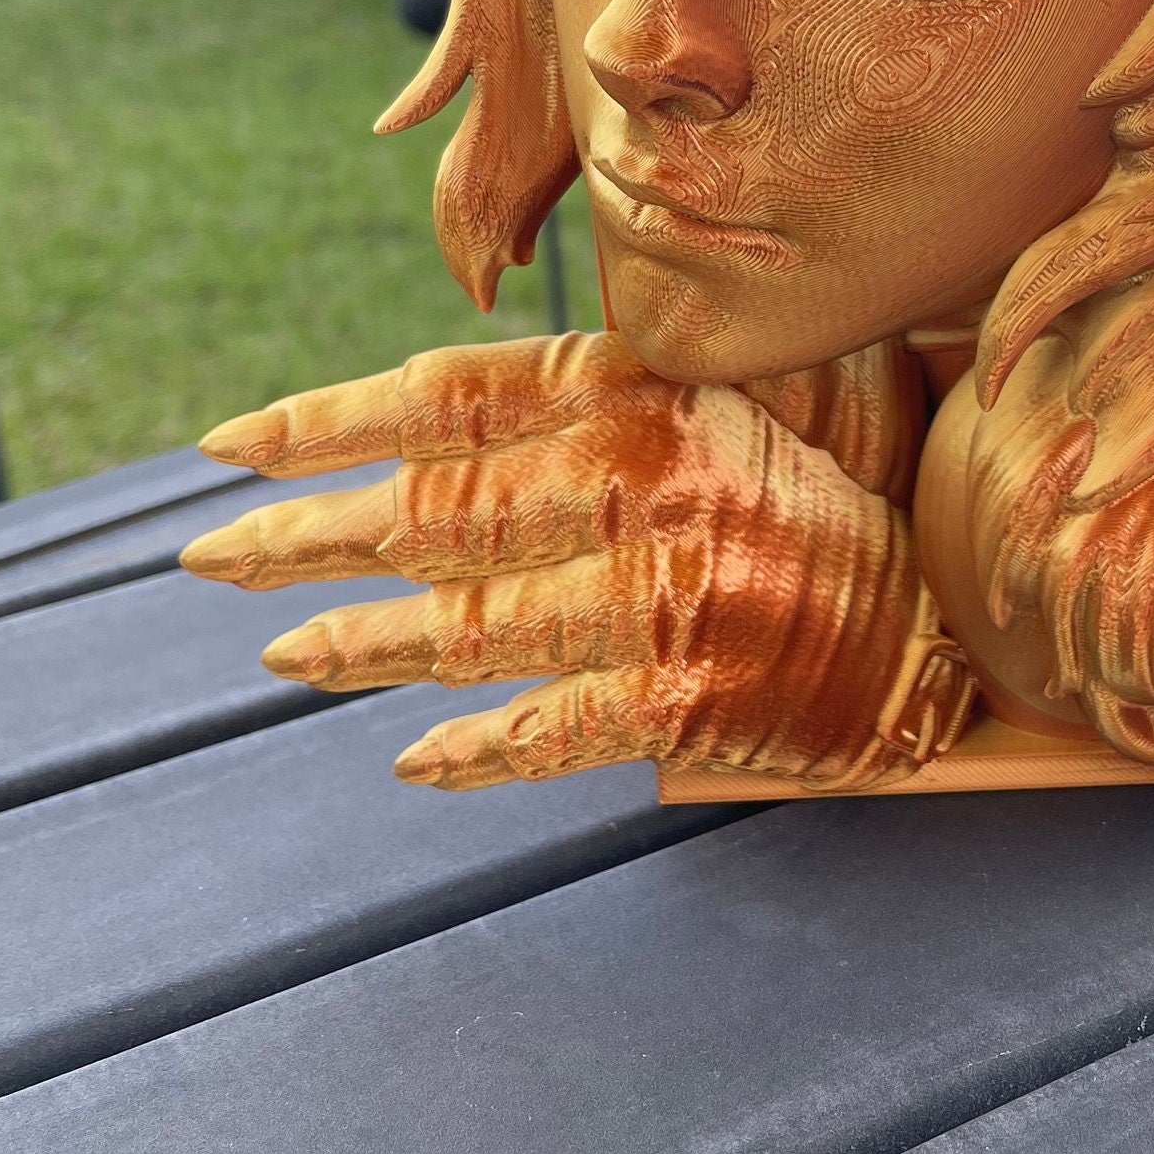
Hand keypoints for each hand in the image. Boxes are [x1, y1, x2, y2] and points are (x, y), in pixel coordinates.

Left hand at [181, 333, 973, 791]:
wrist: (946, 597)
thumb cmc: (801, 490)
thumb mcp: (701, 403)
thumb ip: (577, 401)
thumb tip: (414, 421)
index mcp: (639, 392)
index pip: (446, 397)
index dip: (324, 421)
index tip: (226, 444)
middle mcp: (643, 480)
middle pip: (432, 511)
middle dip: (305, 537)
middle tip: (207, 558)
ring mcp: (667, 590)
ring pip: (471, 622)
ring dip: (361, 646)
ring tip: (284, 656)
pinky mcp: (692, 692)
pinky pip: (553, 726)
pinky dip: (477, 749)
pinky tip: (412, 760)